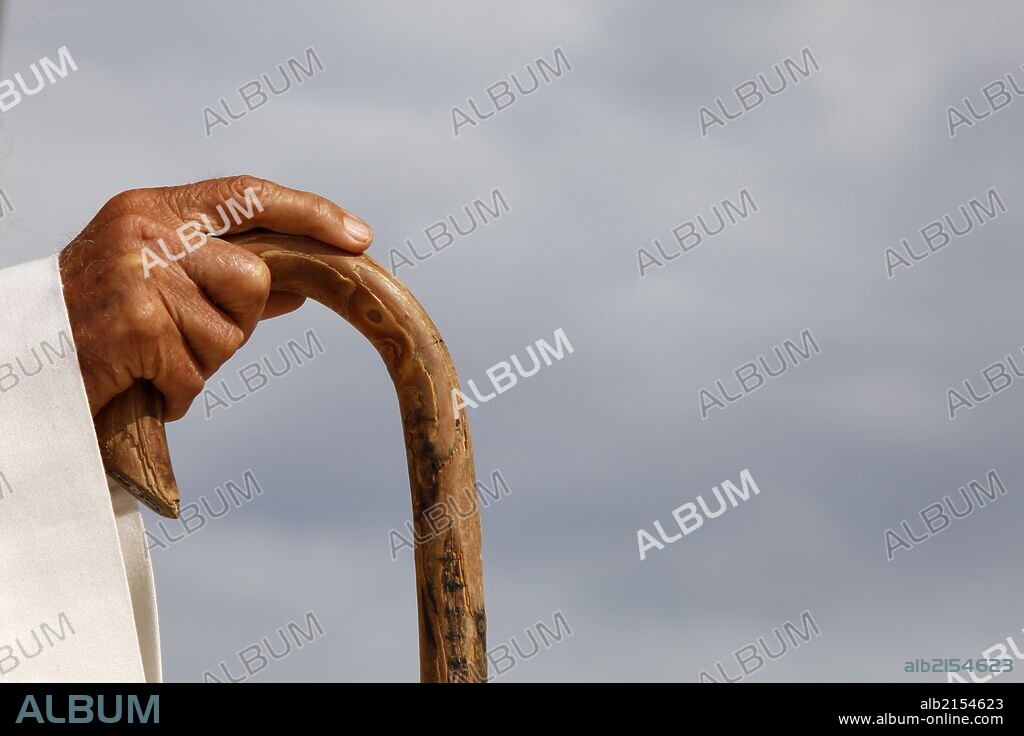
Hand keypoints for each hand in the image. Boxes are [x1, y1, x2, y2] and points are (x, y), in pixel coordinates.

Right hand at [59, 175, 371, 419]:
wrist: (22, 365)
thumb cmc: (100, 324)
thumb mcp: (163, 282)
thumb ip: (227, 275)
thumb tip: (301, 285)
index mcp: (156, 211)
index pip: (249, 195)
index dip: (311, 214)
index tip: (358, 238)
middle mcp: (146, 231)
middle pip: (253, 280)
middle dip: (233, 322)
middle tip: (180, 335)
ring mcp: (138, 274)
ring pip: (228, 334)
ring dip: (198, 363)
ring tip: (150, 358)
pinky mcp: (134, 324)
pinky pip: (194, 373)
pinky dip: (174, 392)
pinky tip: (138, 381)